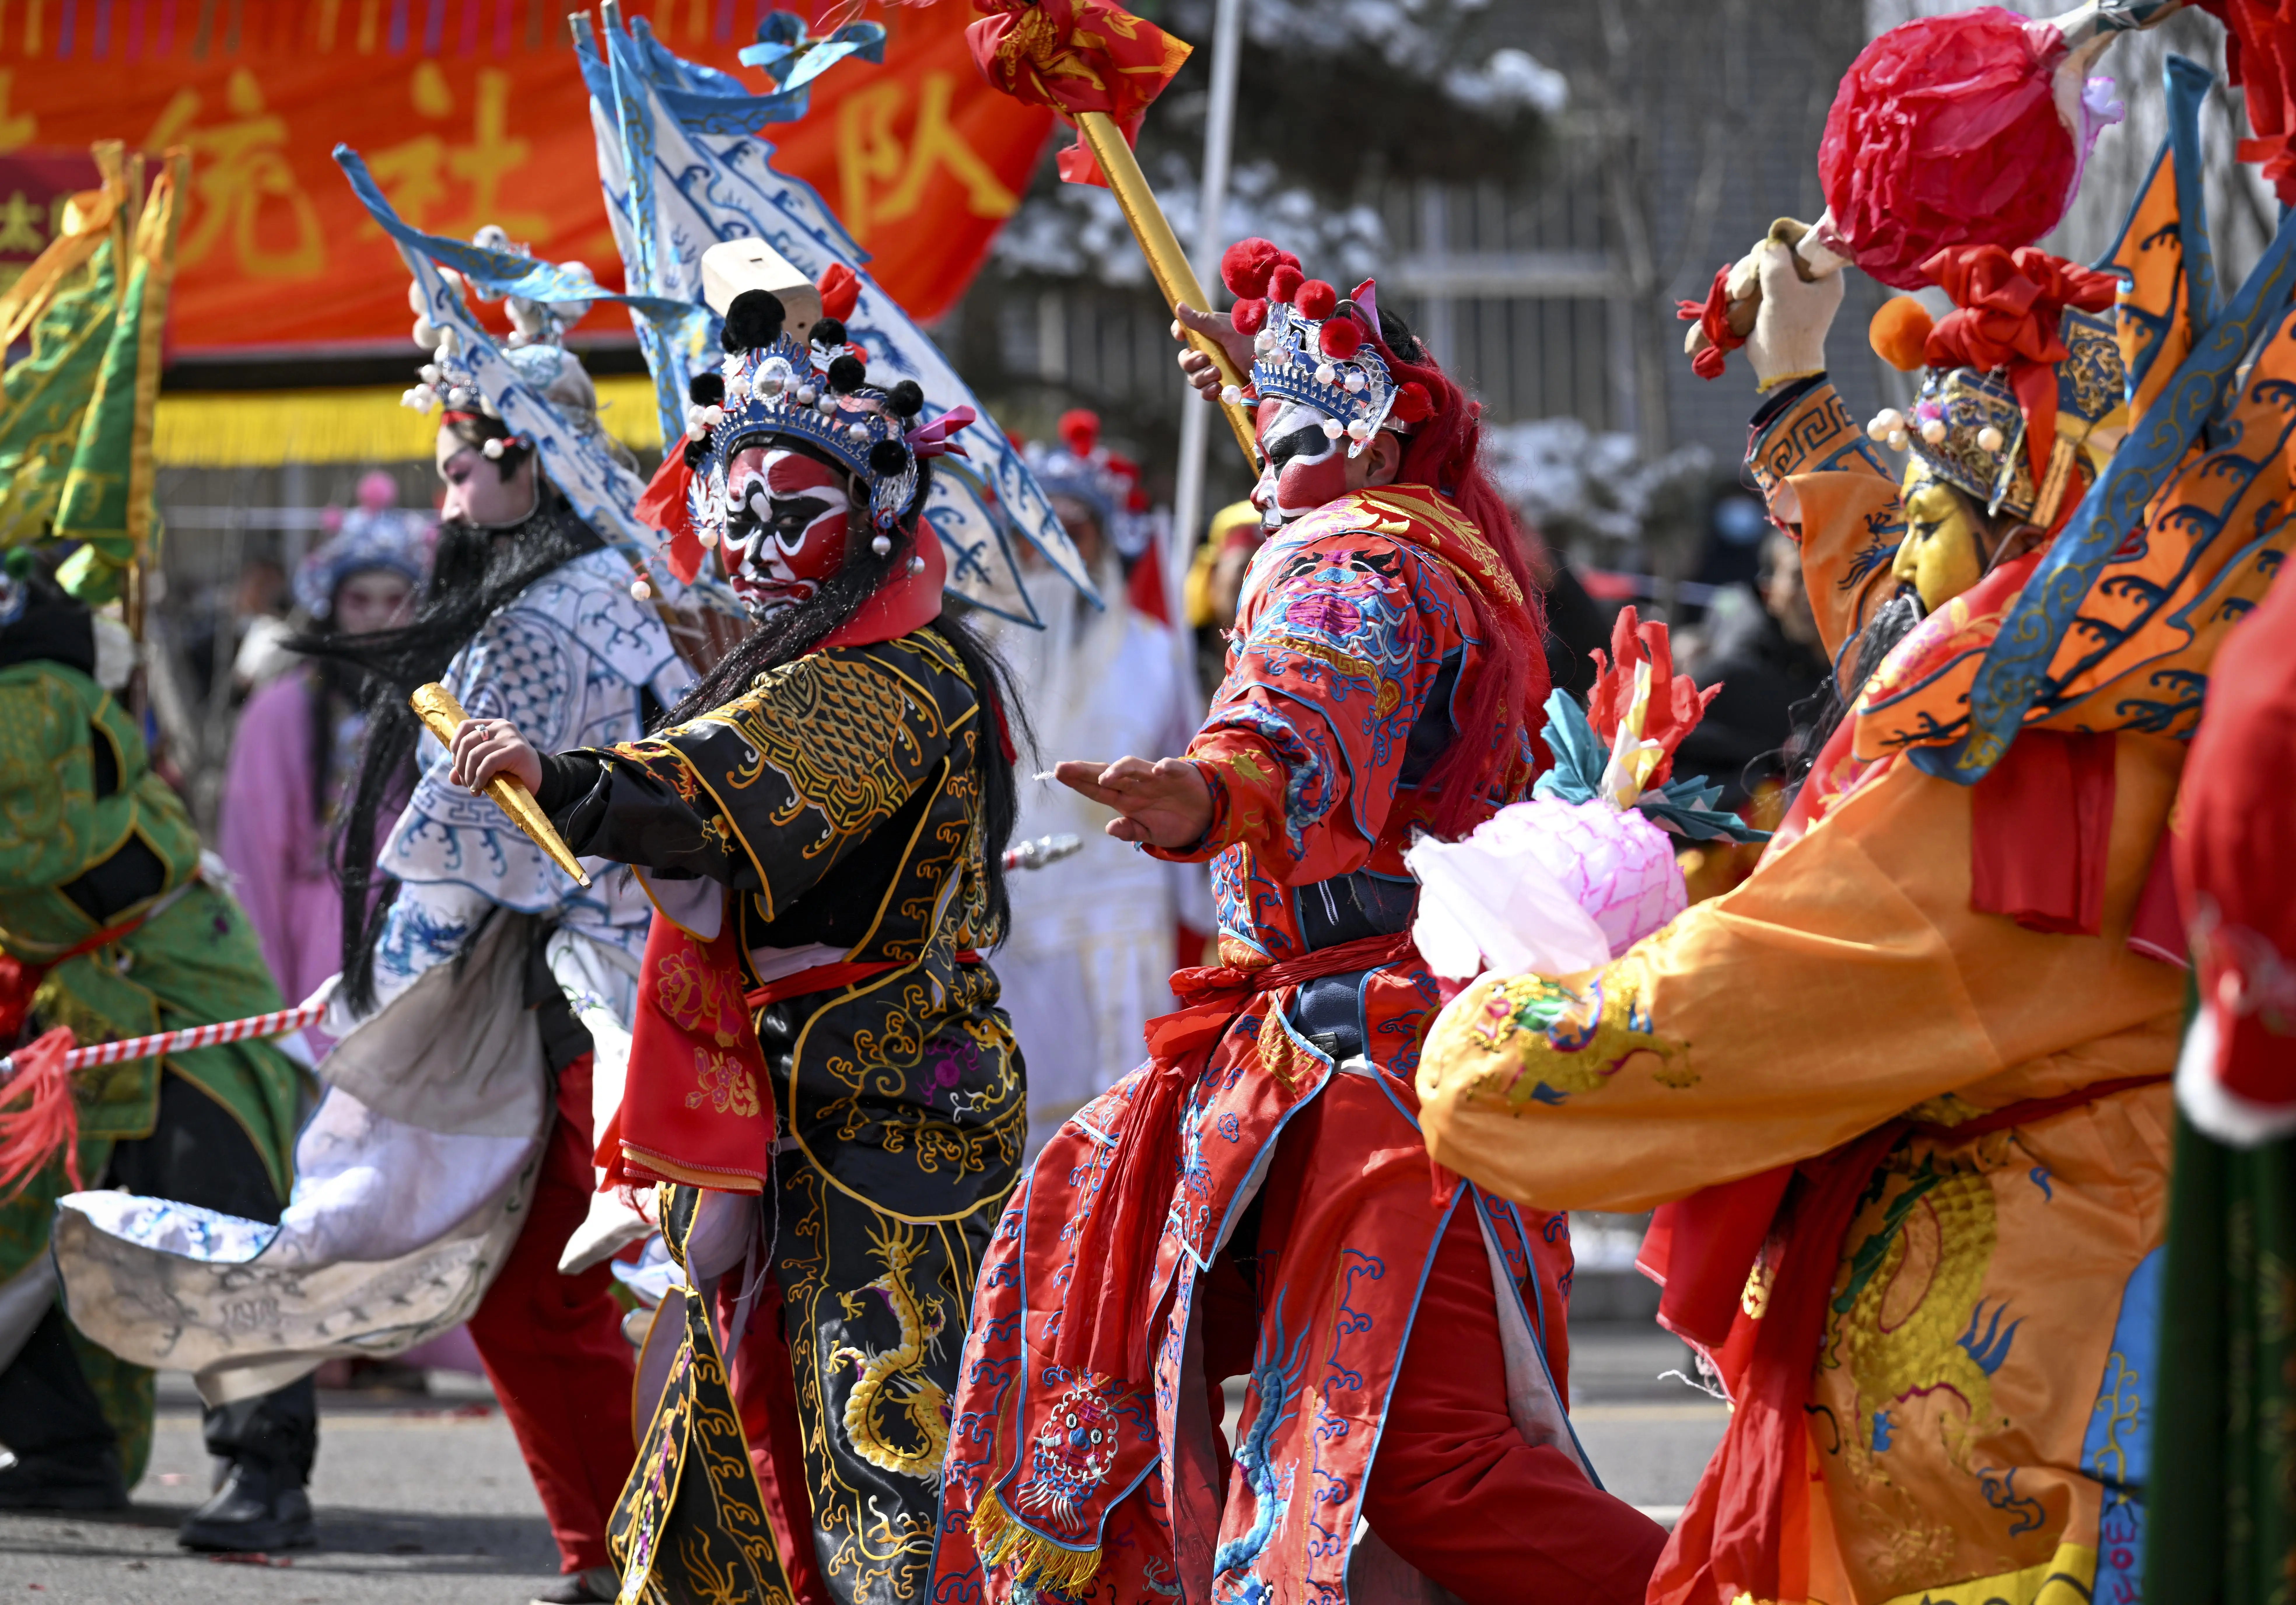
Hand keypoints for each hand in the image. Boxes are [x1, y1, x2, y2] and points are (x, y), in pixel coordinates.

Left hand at [448, 717, 542, 795]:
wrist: (540, 782)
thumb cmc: (512, 774)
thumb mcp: (487, 769)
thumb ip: (468, 769)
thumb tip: (451, 777)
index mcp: (493, 725)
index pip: (464, 726)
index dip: (455, 746)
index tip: (457, 766)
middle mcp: (502, 726)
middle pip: (466, 742)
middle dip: (460, 766)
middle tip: (465, 783)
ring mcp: (510, 736)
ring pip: (475, 754)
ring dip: (469, 775)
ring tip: (473, 789)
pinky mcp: (517, 750)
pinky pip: (488, 763)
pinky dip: (479, 777)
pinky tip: (480, 788)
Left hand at [1054, 756, 1213, 849]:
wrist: (1206, 818)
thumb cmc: (1173, 823)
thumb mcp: (1150, 836)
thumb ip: (1131, 831)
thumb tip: (1110, 828)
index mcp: (1127, 800)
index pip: (1097, 789)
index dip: (1078, 781)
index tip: (1057, 773)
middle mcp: (1137, 786)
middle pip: (1108, 774)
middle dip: (1085, 771)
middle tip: (1063, 768)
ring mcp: (1157, 779)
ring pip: (1134, 767)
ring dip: (1120, 770)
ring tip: (1105, 777)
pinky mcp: (1180, 775)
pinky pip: (1171, 768)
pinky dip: (1166, 768)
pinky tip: (1158, 770)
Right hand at [1170, 303, 1253, 404]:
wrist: (1278, 368)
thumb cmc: (1256, 343)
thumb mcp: (1229, 331)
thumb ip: (1203, 322)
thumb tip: (1179, 306)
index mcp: (1212, 333)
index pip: (1187, 330)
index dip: (1180, 332)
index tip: (1181, 336)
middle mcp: (1212, 351)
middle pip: (1186, 359)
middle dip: (1191, 361)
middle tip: (1205, 359)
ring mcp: (1217, 370)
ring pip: (1194, 377)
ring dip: (1201, 377)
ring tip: (1217, 374)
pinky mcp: (1224, 388)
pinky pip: (1206, 393)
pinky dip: (1208, 392)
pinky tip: (1218, 389)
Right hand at [1743, 234, 1842, 391]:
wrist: (1780, 367)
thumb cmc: (1789, 330)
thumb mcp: (1783, 291)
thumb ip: (1776, 262)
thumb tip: (1769, 244)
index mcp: (1824, 275)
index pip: (1807, 242)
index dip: (1787, 238)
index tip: (1769, 245)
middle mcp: (1808, 279)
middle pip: (1778, 254)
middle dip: (1756, 265)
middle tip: (1745, 286)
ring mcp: (1787, 289)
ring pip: (1761, 267)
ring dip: (1744, 278)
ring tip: (1738, 296)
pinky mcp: (1770, 300)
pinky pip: (1753, 282)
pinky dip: (1741, 287)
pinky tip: (1735, 297)